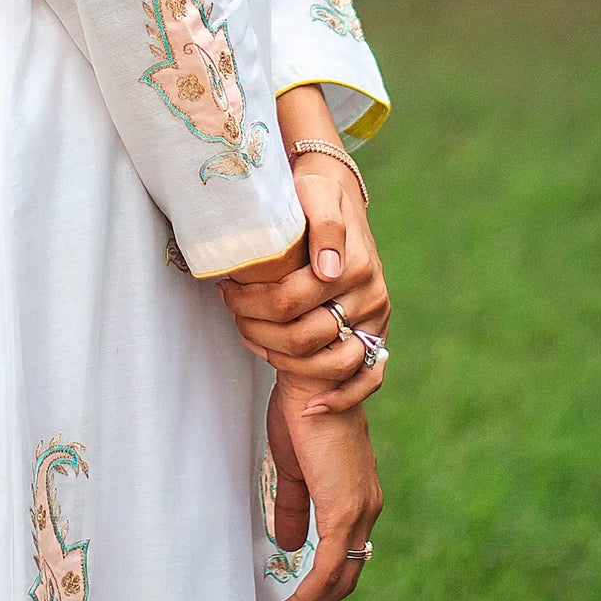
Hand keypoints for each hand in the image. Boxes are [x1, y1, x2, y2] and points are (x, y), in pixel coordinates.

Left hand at [220, 157, 389, 413]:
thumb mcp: (317, 193)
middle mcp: (370, 296)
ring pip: (330, 364)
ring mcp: (374, 320)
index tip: (226, 288)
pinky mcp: (374, 335)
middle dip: (256, 328)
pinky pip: (367, 379)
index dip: (251, 301)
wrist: (337, 196)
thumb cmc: (316, 194)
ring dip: (282, 360)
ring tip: (249, 336)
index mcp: (354, 264)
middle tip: (231, 310)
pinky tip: (312, 406)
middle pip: (304, 336)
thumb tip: (327, 270)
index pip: (290, 300)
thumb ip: (324, 225)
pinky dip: (342, 397)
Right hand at [257, 376, 382, 600]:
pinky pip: (330, 568)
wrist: (311, 378)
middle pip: (345, 579)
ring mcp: (360, 510)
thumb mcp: (292, 467)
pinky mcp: (345, 509)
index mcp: (356, 497)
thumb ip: (294, 506)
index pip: (344, 558)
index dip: (316, 588)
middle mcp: (367, 508)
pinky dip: (307, 595)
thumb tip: (288, 546)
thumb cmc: (300, 411)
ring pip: (340, 580)